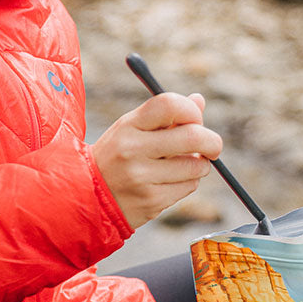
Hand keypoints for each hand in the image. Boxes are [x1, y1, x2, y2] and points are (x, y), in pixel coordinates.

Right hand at [92, 92, 222, 228]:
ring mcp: (141, 177)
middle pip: (193, 136)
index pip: (169, 104)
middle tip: (213, 147)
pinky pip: (188, 187)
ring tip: (184, 165)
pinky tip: (171, 181)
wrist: (89, 195)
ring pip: (195, 166)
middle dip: (212, 142)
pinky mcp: (151, 201)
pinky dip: (188, 183)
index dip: (192, 111)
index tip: (197, 121)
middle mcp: (133, 149)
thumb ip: (166, 116)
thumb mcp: (133, 130)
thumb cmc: (118, 155)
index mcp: (128, 125)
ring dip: (200, 166)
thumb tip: (199, 100)